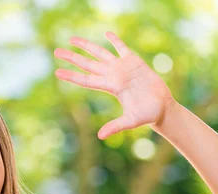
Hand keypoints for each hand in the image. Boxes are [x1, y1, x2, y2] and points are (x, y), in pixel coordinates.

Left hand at [53, 30, 176, 137]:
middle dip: (72, 58)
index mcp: (110, 87)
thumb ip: (115, 126)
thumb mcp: (130, 121)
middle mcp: (113, 76)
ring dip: (87, 46)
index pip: (86, 80)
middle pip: (87, 64)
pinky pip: (122, 48)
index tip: (57, 72)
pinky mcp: (134, 61)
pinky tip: (107, 33)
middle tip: (56, 52)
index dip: (72, 76)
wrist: (161, 107)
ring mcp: (122, 68)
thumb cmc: (146, 115)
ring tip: (72, 39)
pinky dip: (115, 40)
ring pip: (100, 53)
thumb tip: (100, 136)